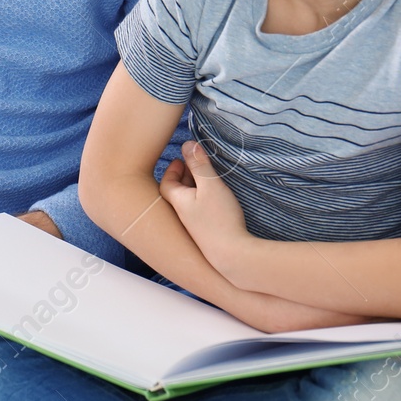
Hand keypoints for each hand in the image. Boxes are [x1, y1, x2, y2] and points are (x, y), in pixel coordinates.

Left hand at [159, 140, 250, 268]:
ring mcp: (195, 227)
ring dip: (194, 188)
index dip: (171, 170)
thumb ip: (200, 165)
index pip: (167, 184)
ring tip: (206, 179)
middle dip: (183, 177)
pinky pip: (200, 212)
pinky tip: (218, 200)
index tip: (180, 159)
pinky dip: (204, 200)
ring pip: (189, 203)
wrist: (233, 256)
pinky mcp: (208, 235)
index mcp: (179, 202)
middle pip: (177, 193)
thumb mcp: (210, 185)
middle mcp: (183, 215)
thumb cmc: (219, 219)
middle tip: (193, 165)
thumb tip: (187, 144)